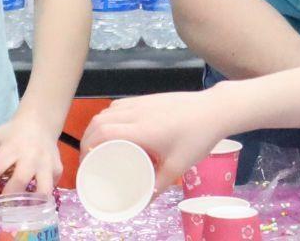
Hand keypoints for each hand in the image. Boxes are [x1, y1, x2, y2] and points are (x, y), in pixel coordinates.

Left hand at [0, 109, 65, 196]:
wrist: (39, 123)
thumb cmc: (12, 133)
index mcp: (11, 146)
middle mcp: (30, 156)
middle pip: (19, 182)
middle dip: (7, 198)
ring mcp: (47, 163)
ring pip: (43, 189)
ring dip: (32, 204)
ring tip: (22, 212)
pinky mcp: (58, 169)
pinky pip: (52, 188)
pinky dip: (44, 197)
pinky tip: (34, 200)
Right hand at [82, 91, 223, 190]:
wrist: (214, 110)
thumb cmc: (197, 137)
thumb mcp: (178, 166)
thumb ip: (159, 185)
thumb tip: (144, 202)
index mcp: (141, 129)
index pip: (102, 133)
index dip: (87, 147)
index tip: (86, 163)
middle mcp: (136, 112)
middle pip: (99, 121)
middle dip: (87, 139)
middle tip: (88, 158)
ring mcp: (141, 102)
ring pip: (107, 111)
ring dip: (97, 126)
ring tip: (98, 144)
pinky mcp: (148, 98)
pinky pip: (119, 105)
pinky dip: (109, 116)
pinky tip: (115, 127)